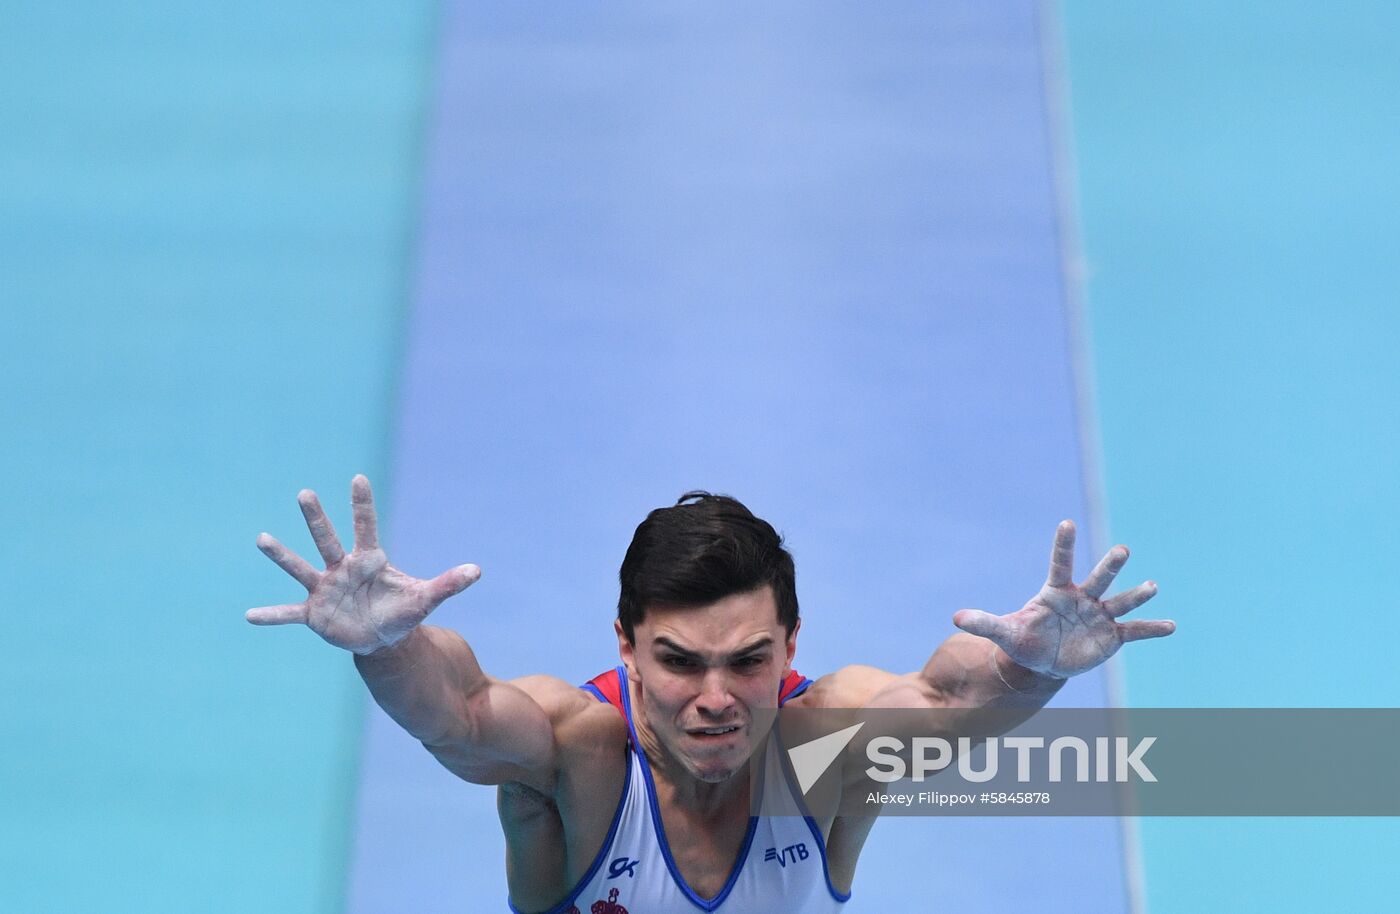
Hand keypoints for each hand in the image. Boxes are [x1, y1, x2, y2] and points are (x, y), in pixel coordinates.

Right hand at [246, 475, 479, 654]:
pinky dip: (272, 616)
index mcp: (369, 560)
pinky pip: (289, 614)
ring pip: (300, 568)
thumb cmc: (403, 611)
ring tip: (262, 539)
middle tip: (305, 493)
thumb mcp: (426, 599)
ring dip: (282, 555)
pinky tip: (250, 616)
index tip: (359, 478)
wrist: (384, 639)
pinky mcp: (315, 613)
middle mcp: (342, 569)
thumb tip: (478, 571)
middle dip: (317, 518)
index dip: (363, 504)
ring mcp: (325, 589)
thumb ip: (449, 584)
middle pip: (327, 538)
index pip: (366, 526)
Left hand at [952, 520, 1173, 678]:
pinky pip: (1135, 631)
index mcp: (1056, 592)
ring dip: (1137, 595)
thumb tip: (955, 617)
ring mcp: (1099, 616)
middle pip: (1098, 578)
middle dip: (1110, 566)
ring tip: (1152, 586)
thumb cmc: (1024, 640)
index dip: (1063, 545)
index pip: (1060, 563)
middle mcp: (1082, 598)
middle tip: (1122, 550)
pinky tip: (1171, 626)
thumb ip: (984, 622)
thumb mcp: (1005, 633)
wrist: (1043, 662)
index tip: (1067, 522)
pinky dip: (1152, 629)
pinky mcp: (1112, 637)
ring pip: (1121, 601)